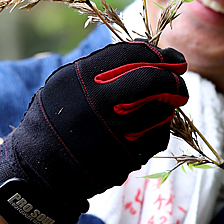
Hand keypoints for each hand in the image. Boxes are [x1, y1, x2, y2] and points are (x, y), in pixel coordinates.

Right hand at [0, 41, 187, 223]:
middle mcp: (101, 102)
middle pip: (153, 80)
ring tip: (163, 105)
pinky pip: (158, 136)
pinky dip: (160, 129)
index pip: (133, 54)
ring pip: (161, 110)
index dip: (159, 54)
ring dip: (168, 105)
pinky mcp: (127, 156)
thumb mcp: (67, 83)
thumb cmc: (57, 120)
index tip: (173, 58)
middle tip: (181, 81)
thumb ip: (103, 67)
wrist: (42, 169)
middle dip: (174, 79)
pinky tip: (151, 127)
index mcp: (84, 77)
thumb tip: (149, 53)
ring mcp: (116, 131)